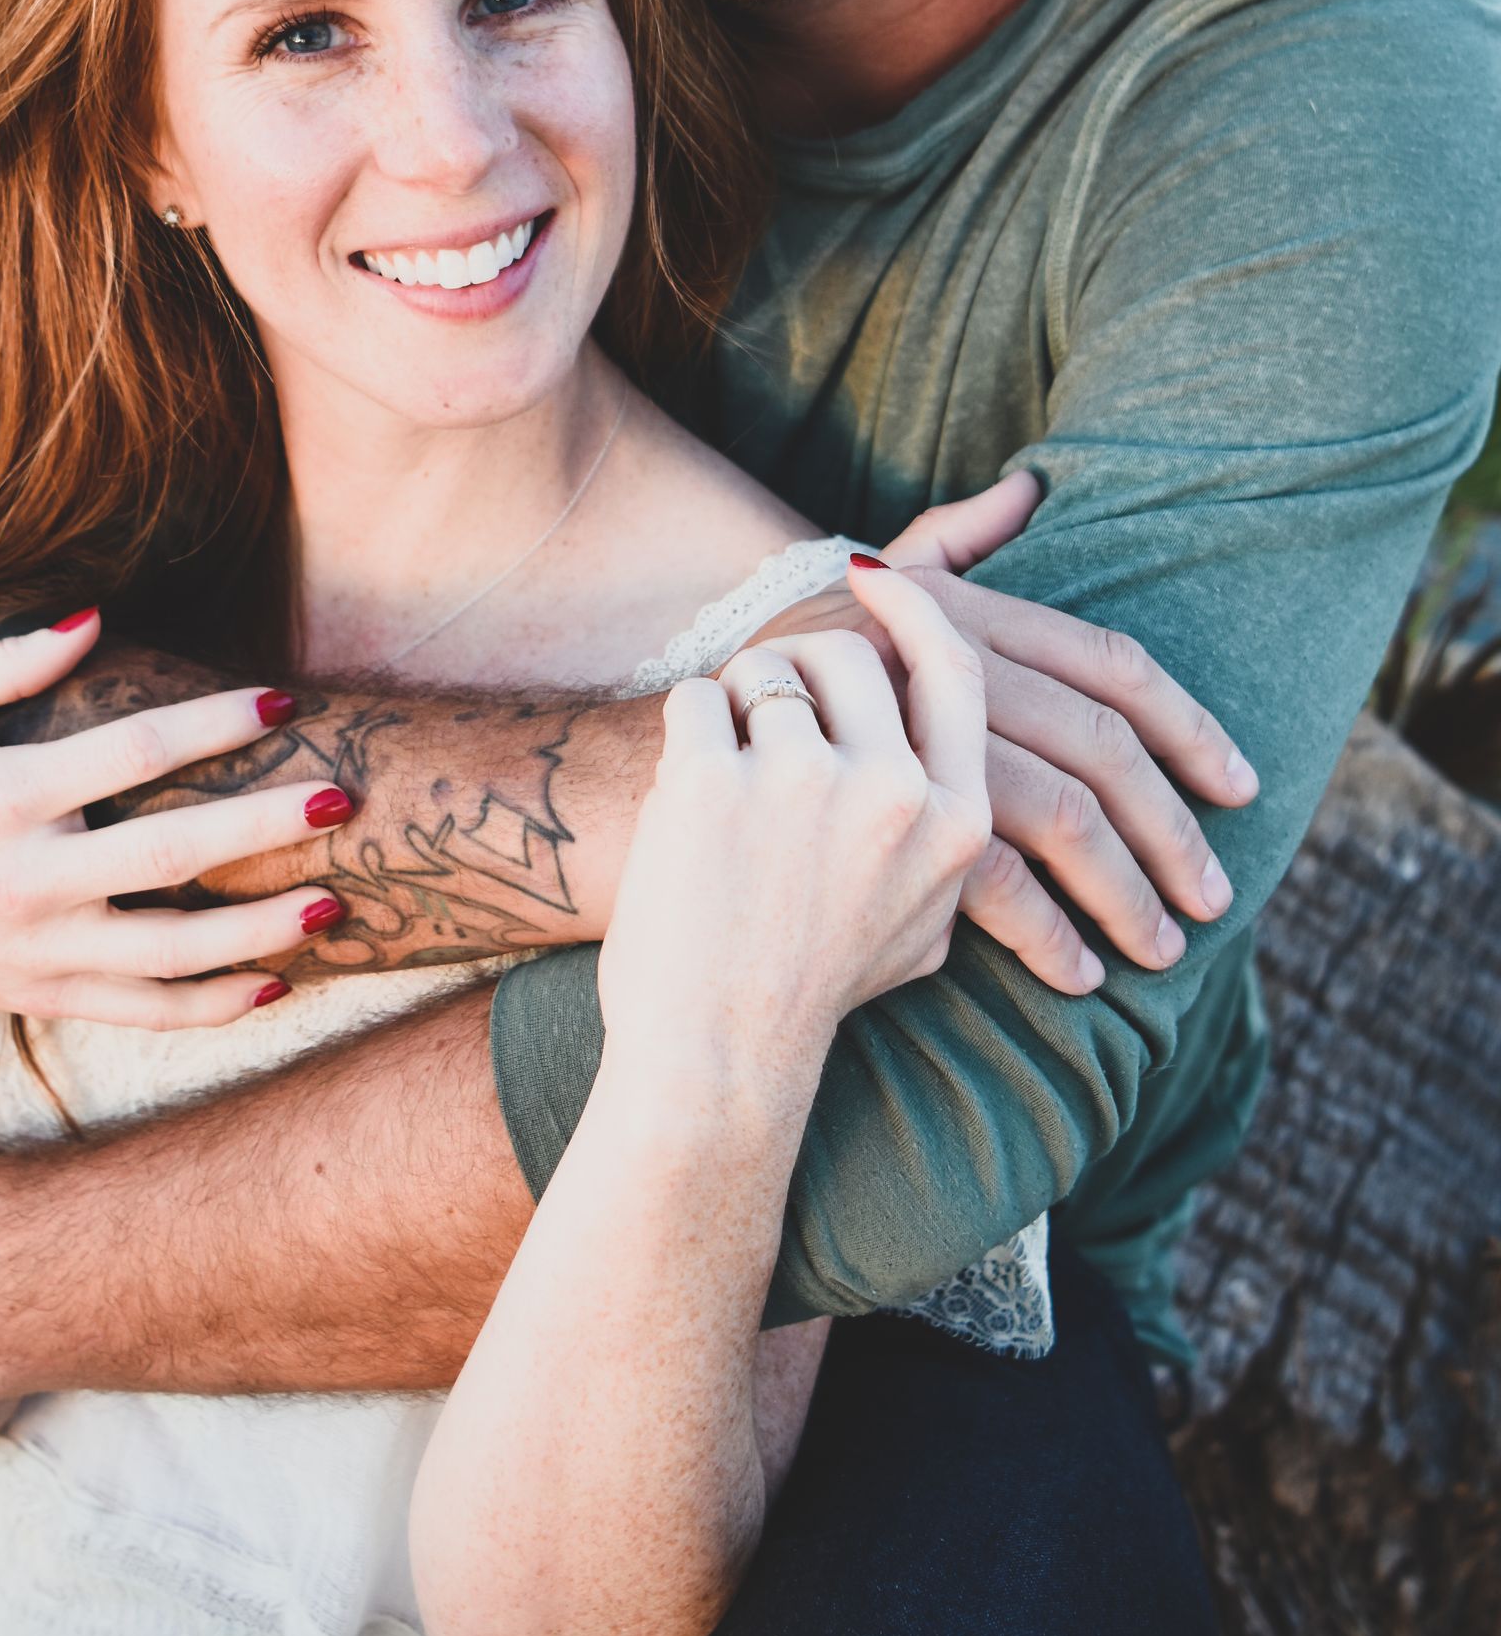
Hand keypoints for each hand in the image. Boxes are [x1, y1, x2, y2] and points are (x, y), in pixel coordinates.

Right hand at [0, 613, 351, 1023]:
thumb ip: (7, 661)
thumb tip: (97, 616)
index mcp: (2, 796)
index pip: (132, 752)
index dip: (214, 723)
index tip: (284, 698)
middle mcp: (26, 879)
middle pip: (169, 855)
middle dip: (265, 828)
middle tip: (346, 799)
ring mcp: (37, 949)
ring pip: (170, 954)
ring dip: (260, 932)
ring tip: (337, 907)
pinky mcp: (42, 997)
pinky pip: (143, 1012)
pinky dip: (214, 1007)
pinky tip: (278, 984)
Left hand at [597, 579, 987, 1092]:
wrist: (718, 1056)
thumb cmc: (811, 986)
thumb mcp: (921, 919)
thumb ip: (949, 833)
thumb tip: (955, 742)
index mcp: (954, 822)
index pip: (954, 671)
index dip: (918, 612)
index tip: (879, 579)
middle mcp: (891, 793)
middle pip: (850, 656)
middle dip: (799, 666)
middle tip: (764, 719)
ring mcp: (803, 785)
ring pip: (766, 667)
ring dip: (737, 702)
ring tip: (723, 777)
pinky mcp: (714, 783)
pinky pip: (696, 698)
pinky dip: (680, 733)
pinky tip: (681, 799)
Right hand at [753, 475, 1257, 996]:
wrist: (668, 729)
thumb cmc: (768, 655)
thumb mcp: (864, 578)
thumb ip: (957, 542)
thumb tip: (1032, 490)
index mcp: (971, 615)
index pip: (1110, 664)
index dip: (1187, 725)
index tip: (1240, 784)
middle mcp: (958, 672)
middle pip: (1101, 747)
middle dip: (1170, 829)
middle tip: (1212, 896)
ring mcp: (925, 747)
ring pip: (1063, 814)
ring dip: (1125, 888)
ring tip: (1158, 949)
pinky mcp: (890, 819)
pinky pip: (996, 878)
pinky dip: (1047, 931)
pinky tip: (1076, 971)